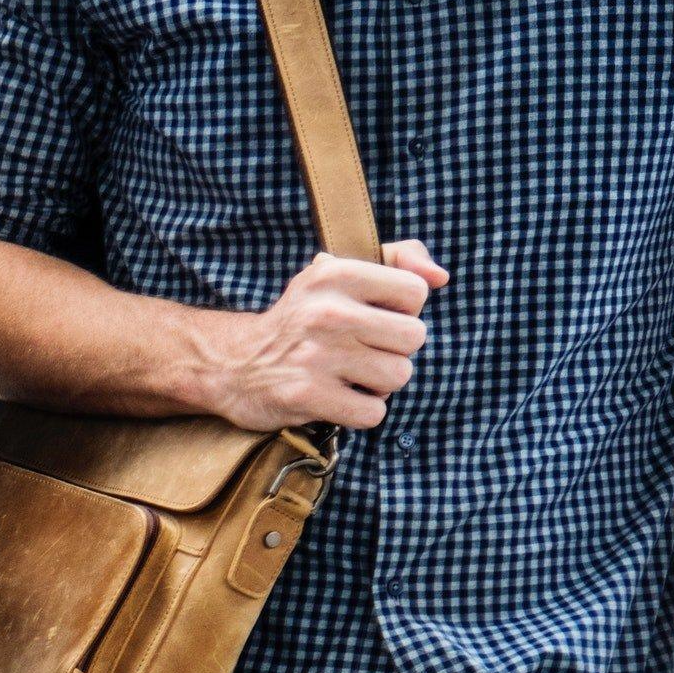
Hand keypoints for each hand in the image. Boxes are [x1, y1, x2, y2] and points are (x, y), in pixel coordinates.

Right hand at [203, 242, 449, 431]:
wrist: (232, 364)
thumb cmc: (300, 319)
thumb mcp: (338, 274)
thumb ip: (398, 259)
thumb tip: (441, 277)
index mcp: (335, 273)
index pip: (415, 293)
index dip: (402, 311)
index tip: (373, 317)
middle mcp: (326, 312)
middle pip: (413, 338)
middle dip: (394, 350)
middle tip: (363, 352)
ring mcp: (316, 357)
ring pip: (398, 376)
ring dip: (380, 384)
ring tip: (351, 376)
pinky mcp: (306, 396)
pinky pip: (373, 412)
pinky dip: (362, 412)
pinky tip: (340, 399)